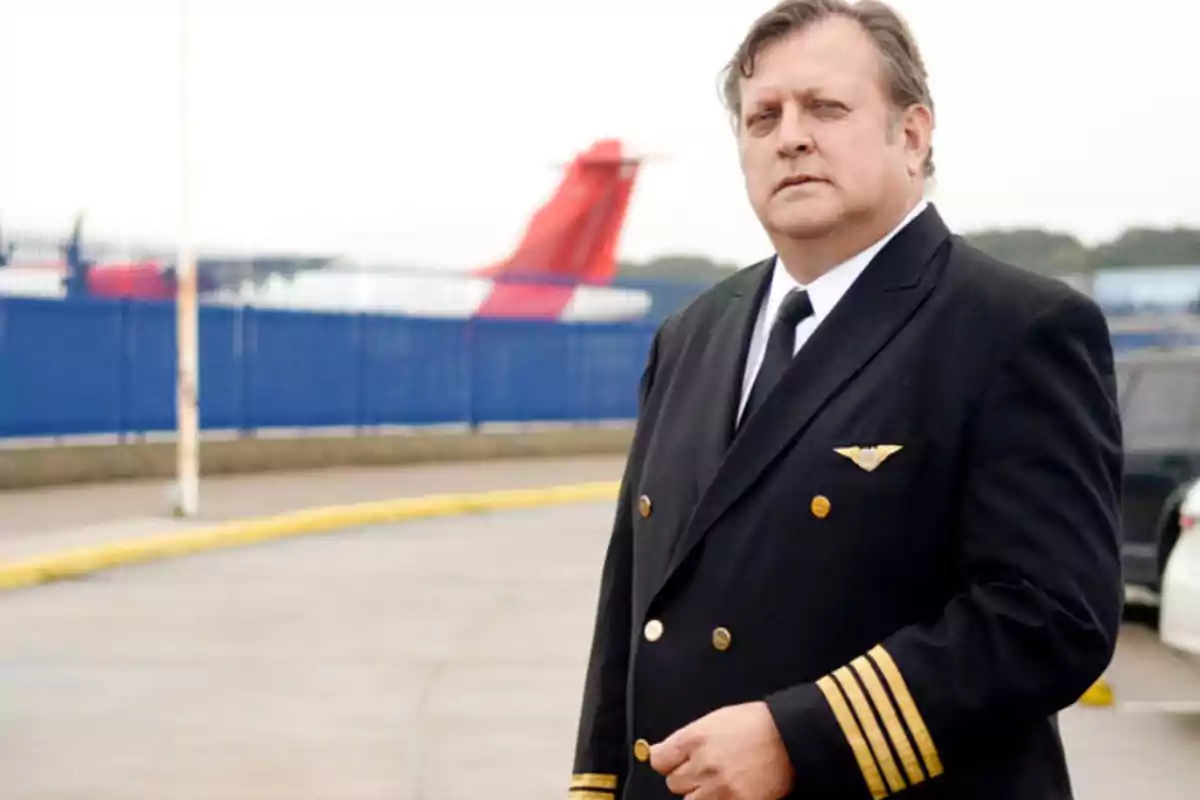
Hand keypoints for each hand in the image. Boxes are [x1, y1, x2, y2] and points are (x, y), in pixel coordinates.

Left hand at [649, 701, 793, 798]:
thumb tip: (660, 752)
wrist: (789, 737)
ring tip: (718, 782)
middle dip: (686, 777)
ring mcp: (719, 788)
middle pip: (673, 783)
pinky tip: (730, 790)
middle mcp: (703, 765)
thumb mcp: (715, 720)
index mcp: (695, 739)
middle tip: (704, 769)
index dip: (667, 761)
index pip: (659, 761)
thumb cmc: (754, 724)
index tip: (673, 762)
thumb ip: (687, 739)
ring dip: (700, 794)